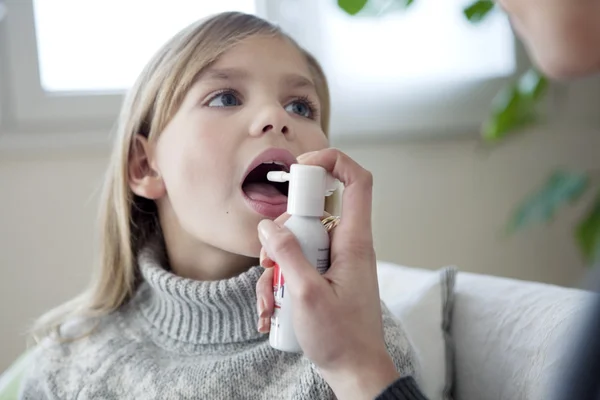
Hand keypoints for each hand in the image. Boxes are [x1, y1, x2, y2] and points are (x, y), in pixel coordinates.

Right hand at [255, 148, 399, 398]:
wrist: (355, 372)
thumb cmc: (341, 338)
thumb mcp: (307, 294)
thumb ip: (287, 254)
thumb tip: (269, 226)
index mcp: (354, 242)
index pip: (356, 182)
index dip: (332, 162)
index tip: (301, 167)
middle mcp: (346, 246)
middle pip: (311, 215)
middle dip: (281, 235)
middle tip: (268, 263)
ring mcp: (335, 263)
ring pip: (298, 244)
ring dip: (276, 268)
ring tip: (271, 301)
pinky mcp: (325, 279)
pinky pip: (298, 266)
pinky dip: (281, 283)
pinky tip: (272, 311)